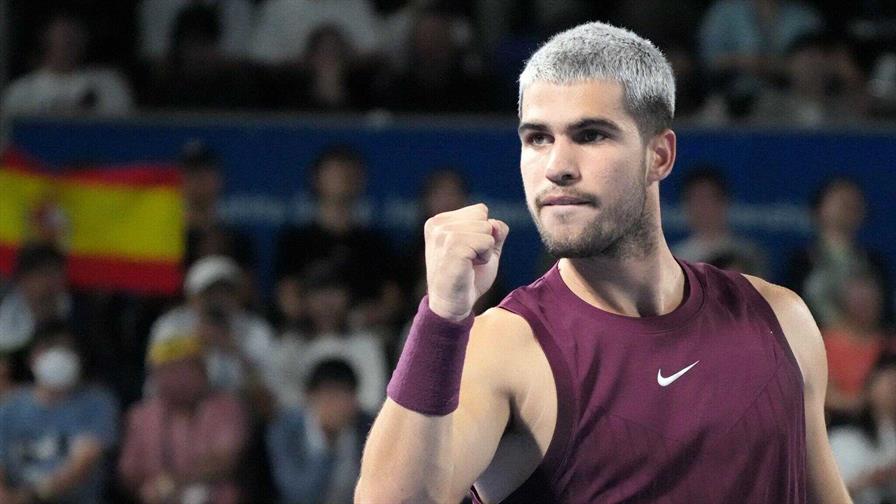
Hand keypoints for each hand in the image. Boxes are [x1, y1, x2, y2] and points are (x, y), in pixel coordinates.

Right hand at [424, 203, 508, 320]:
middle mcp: (438, 224)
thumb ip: (495, 231)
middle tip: (469, 260)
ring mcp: (444, 235)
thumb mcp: (485, 248)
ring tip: (469, 264)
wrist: (452, 305)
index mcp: (440, 221)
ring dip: (485, 250)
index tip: (468, 251)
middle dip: (485, 240)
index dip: (482, 233)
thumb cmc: (467, 277)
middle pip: (483, 217)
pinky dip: (485, 258)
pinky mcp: (453, 247)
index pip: (479, 210)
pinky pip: (487, 242)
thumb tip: (496, 224)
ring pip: (487, 229)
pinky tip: (470, 268)